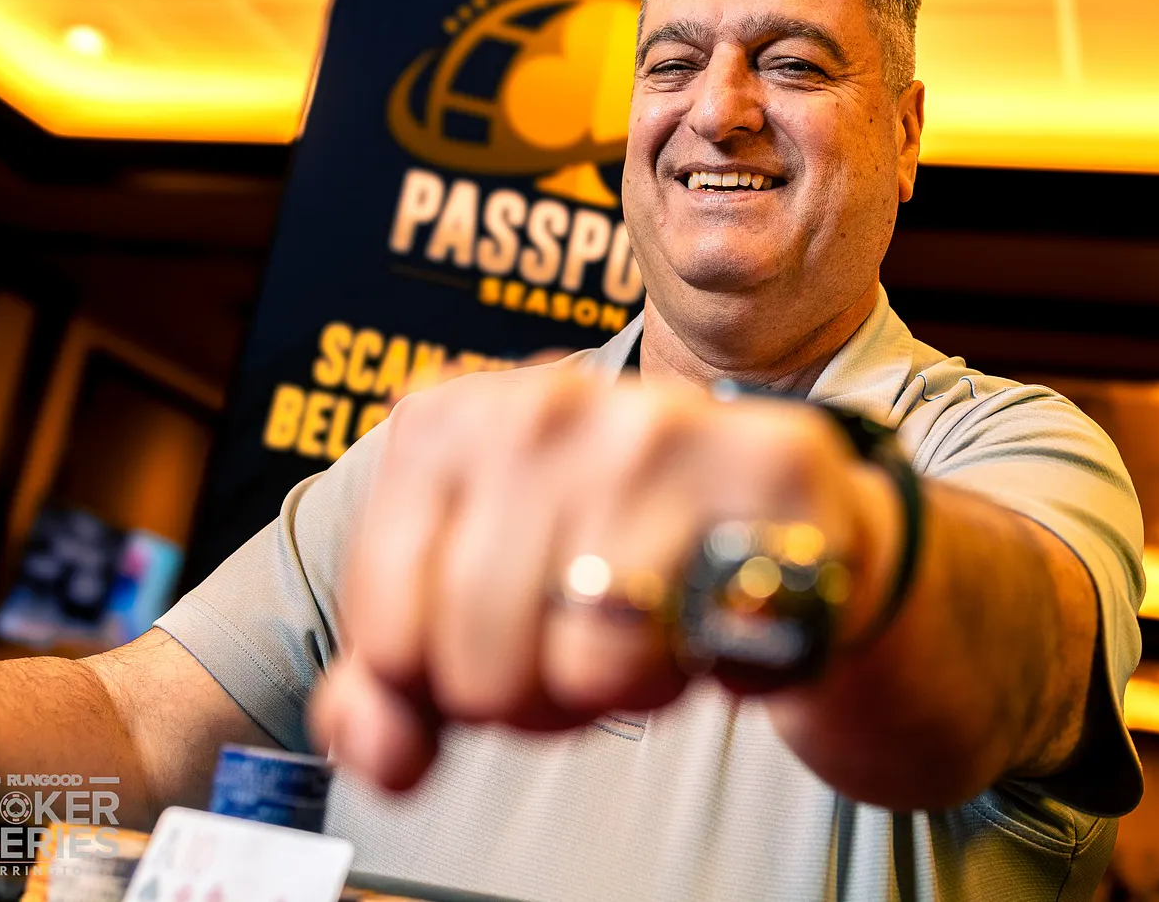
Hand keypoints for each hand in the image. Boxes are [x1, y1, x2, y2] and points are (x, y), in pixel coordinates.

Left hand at [307, 366, 901, 790]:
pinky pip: (704, 646)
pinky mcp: (767, 467)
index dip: (441, 686)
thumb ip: (389, 687)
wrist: (775, 514)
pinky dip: (710, 672)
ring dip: (619, 693)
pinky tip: (715, 623)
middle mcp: (543, 403)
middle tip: (577, 653)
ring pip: (586, 664)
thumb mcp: (468, 608)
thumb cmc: (609, 554)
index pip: (388, 637)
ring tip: (646, 636)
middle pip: (479, 663)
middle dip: (529, 701)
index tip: (494, 649)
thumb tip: (383, 756)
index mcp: (446, 419)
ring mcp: (657, 425)